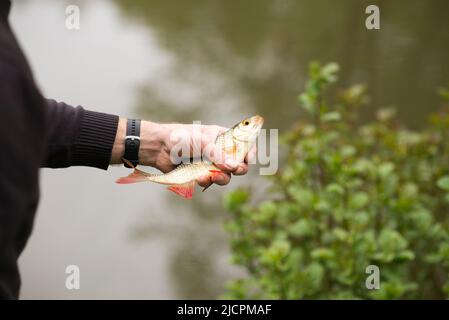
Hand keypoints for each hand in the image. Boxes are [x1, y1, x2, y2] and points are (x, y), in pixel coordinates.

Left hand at [111, 119, 251, 187]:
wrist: (159, 148)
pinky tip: (198, 178)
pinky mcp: (200, 174)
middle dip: (237, 169)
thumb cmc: (181, 138)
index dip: (249, 152)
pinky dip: (207, 182)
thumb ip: (218, 154)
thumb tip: (234, 167)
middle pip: (238, 163)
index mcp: (221, 137)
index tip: (248, 159)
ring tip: (210, 177)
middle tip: (234, 170)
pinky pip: (210, 182)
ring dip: (221, 178)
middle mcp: (219, 151)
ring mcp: (210, 163)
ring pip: (225, 176)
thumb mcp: (202, 142)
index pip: (243, 144)